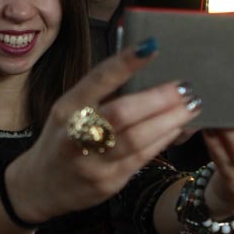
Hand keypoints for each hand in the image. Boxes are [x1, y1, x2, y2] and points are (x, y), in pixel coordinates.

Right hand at [9, 44, 200, 222]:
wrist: (40, 186)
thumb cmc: (62, 139)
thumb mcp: (69, 112)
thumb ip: (99, 95)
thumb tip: (144, 69)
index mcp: (67, 108)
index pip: (97, 80)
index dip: (124, 63)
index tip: (152, 47)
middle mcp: (76, 134)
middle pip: (123, 113)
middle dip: (160, 99)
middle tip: (186, 88)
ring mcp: (92, 162)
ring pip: (138, 139)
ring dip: (170, 121)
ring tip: (192, 106)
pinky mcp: (107, 183)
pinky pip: (142, 158)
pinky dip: (164, 140)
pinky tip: (178, 128)